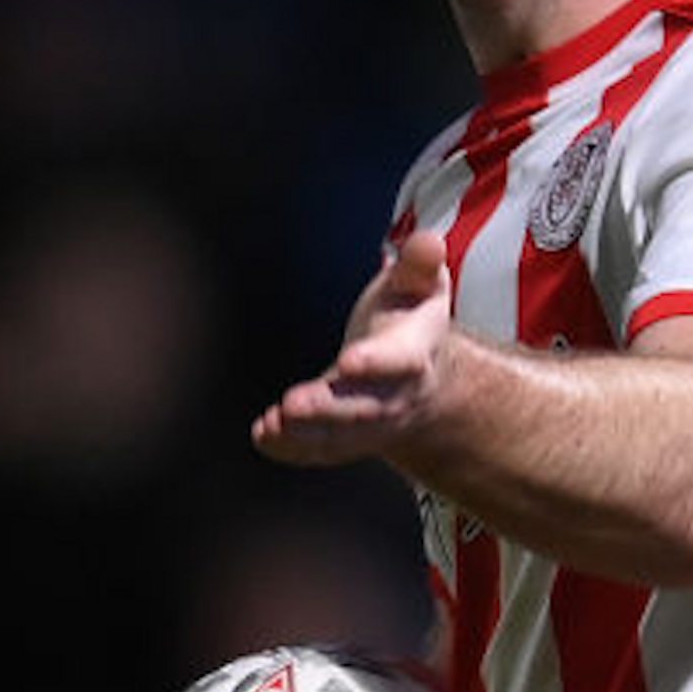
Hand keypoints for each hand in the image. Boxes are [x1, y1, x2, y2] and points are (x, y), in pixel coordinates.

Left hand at [252, 231, 451, 468]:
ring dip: (306, 434)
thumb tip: (428, 240)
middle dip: (328, 409)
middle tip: (292, 405)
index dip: (376, 362)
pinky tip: (264, 435)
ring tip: (273, 424)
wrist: (423, 377)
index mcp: (416, 351)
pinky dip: (292, 448)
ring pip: (341, 438)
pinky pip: (321, 451)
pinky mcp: (345, 439)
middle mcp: (396, 396)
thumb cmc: (410, 316)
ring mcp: (371, 424)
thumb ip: (419, 263)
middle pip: (364, 409)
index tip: (349, 360)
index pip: (400, 361)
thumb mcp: (420, 283)